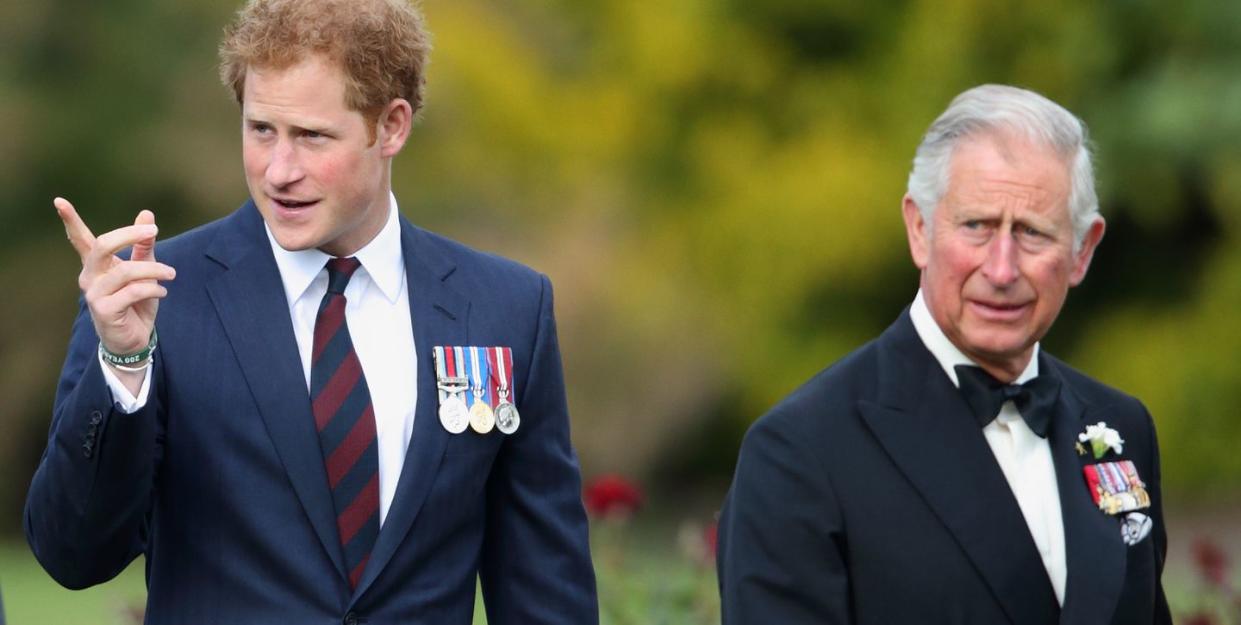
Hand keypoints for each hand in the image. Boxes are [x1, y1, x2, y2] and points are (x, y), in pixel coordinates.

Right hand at [55, 197, 176, 357]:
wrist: (134, 339)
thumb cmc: (137, 302)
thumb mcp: (144, 270)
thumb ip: (143, 245)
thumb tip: (147, 214)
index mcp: (96, 264)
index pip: (80, 239)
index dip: (70, 220)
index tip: (59, 200)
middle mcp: (90, 276)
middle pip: (103, 246)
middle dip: (129, 235)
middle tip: (153, 231)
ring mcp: (94, 294)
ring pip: (124, 271)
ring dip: (153, 269)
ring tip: (171, 273)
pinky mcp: (104, 310)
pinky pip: (132, 292)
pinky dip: (152, 289)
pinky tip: (162, 292)